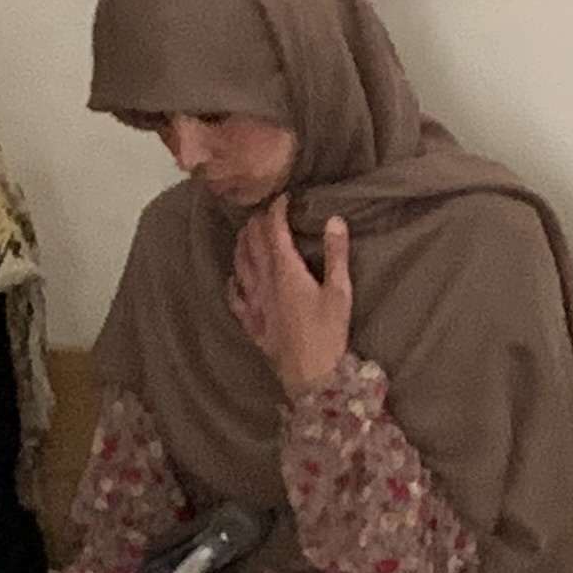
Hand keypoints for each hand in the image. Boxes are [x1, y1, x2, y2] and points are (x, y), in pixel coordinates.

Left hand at [227, 199, 352, 396]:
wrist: (310, 375)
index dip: (276, 210)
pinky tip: (232, 278)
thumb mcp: (340, 291)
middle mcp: (265, 282)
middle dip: (257, 224)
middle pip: (254, 245)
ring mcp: (255, 303)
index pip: (275, 231)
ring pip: (241, 266)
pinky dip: (232, 284)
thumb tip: (334, 219)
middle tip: (263, 211)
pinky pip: (235, 300)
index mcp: (286, 271)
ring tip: (245, 233)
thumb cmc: (329, 333)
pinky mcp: (252, 323)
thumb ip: (336, 254)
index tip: (282, 197)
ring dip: (242, 246)